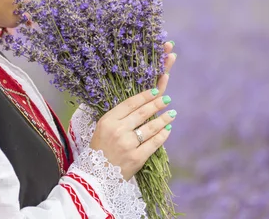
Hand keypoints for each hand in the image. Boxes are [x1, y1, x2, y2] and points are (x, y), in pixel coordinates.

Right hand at [89, 41, 176, 180]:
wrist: (96, 176)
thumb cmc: (100, 150)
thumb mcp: (103, 129)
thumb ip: (118, 118)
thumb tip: (139, 106)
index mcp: (107, 121)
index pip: (130, 104)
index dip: (144, 96)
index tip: (155, 91)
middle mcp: (118, 131)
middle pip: (142, 113)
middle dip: (157, 104)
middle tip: (167, 99)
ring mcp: (128, 145)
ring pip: (151, 127)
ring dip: (163, 119)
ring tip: (172, 113)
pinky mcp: (136, 158)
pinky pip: (154, 143)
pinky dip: (162, 135)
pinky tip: (168, 130)